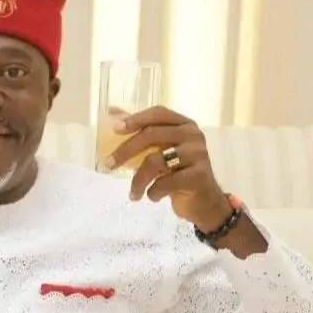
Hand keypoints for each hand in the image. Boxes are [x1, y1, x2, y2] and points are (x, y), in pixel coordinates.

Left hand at [105, 105, 231, 231]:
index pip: (158, 113)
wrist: (204, 201)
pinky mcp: (198, 176)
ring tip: (132, 194)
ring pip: (156, 161)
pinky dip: (153, 192)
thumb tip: (112, 111)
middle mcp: (192, 135)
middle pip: (152, 135)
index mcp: (184, 124)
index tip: (115, 128)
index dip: (136, 119)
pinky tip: (152, 197)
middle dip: (126, 150)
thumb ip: (141, 131)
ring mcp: (198, 155)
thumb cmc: (178, 172)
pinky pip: (166, 182)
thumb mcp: (161, 150)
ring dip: (138, 180)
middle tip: (109, 164)